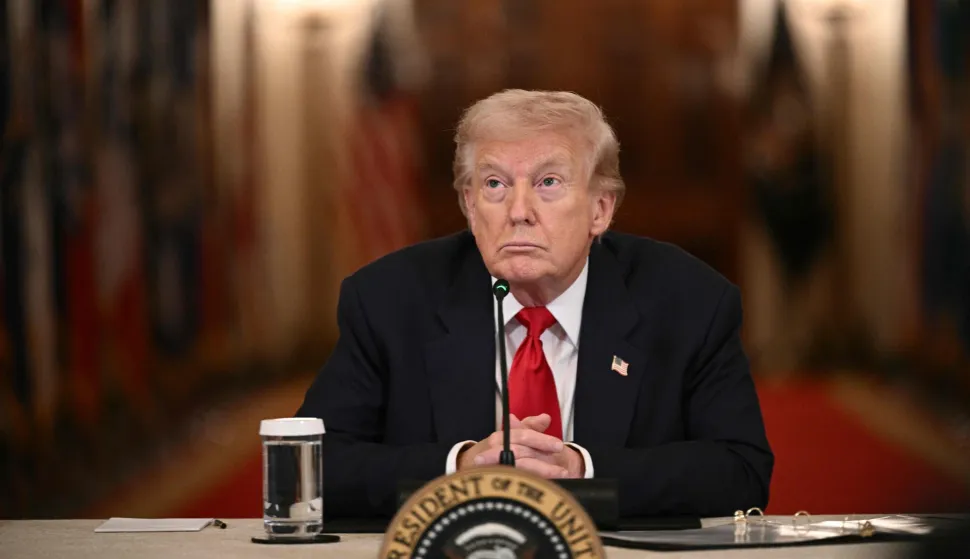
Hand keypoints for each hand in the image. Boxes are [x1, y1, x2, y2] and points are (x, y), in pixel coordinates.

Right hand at [457, 414, 583, 478]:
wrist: (478, 471)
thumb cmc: (505, 452)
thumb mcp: (517, 437)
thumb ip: (530, 427)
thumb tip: (545, 418)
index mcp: (499, 438)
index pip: (522, 436)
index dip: (541, 440)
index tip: (559, 446)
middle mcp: (492, 453)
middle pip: (520, 455)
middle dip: (543, 463)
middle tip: (563, 469)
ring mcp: (491, 470)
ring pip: (519, 472)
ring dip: (541, 475)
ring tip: (560, 478)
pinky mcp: (492, 485)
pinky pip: (515, 485)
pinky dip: (532, 485)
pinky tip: (548, 488)